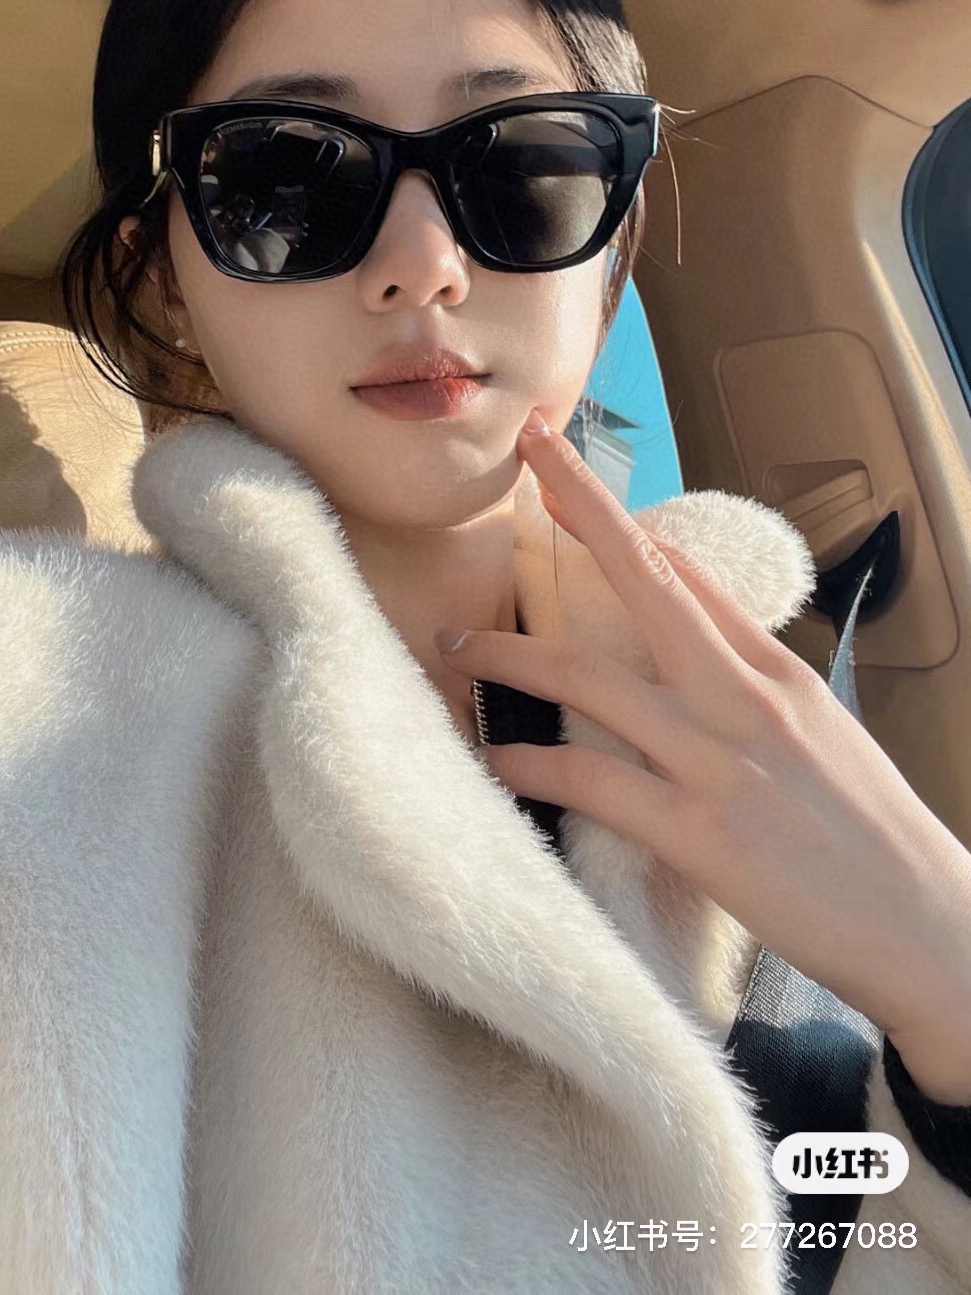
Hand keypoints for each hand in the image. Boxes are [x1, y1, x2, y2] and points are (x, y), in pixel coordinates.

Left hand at [435, 408, 970, 1043]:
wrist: (929, 928)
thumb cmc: (870, 836)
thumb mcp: (821, 731)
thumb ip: (754, 678)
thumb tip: (694, 632)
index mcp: (776, 671)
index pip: (687, 572)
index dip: (620, 518)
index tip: (565, 476)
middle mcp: (744, 698)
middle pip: (646, 579)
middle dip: (581, 506)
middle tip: (526, 452)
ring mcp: (718, 761)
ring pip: (591, 677)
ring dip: (509, 653)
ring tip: (457, 645)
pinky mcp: (698, 834)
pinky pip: (591, 780)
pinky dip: (530, 763)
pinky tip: (495, 757)